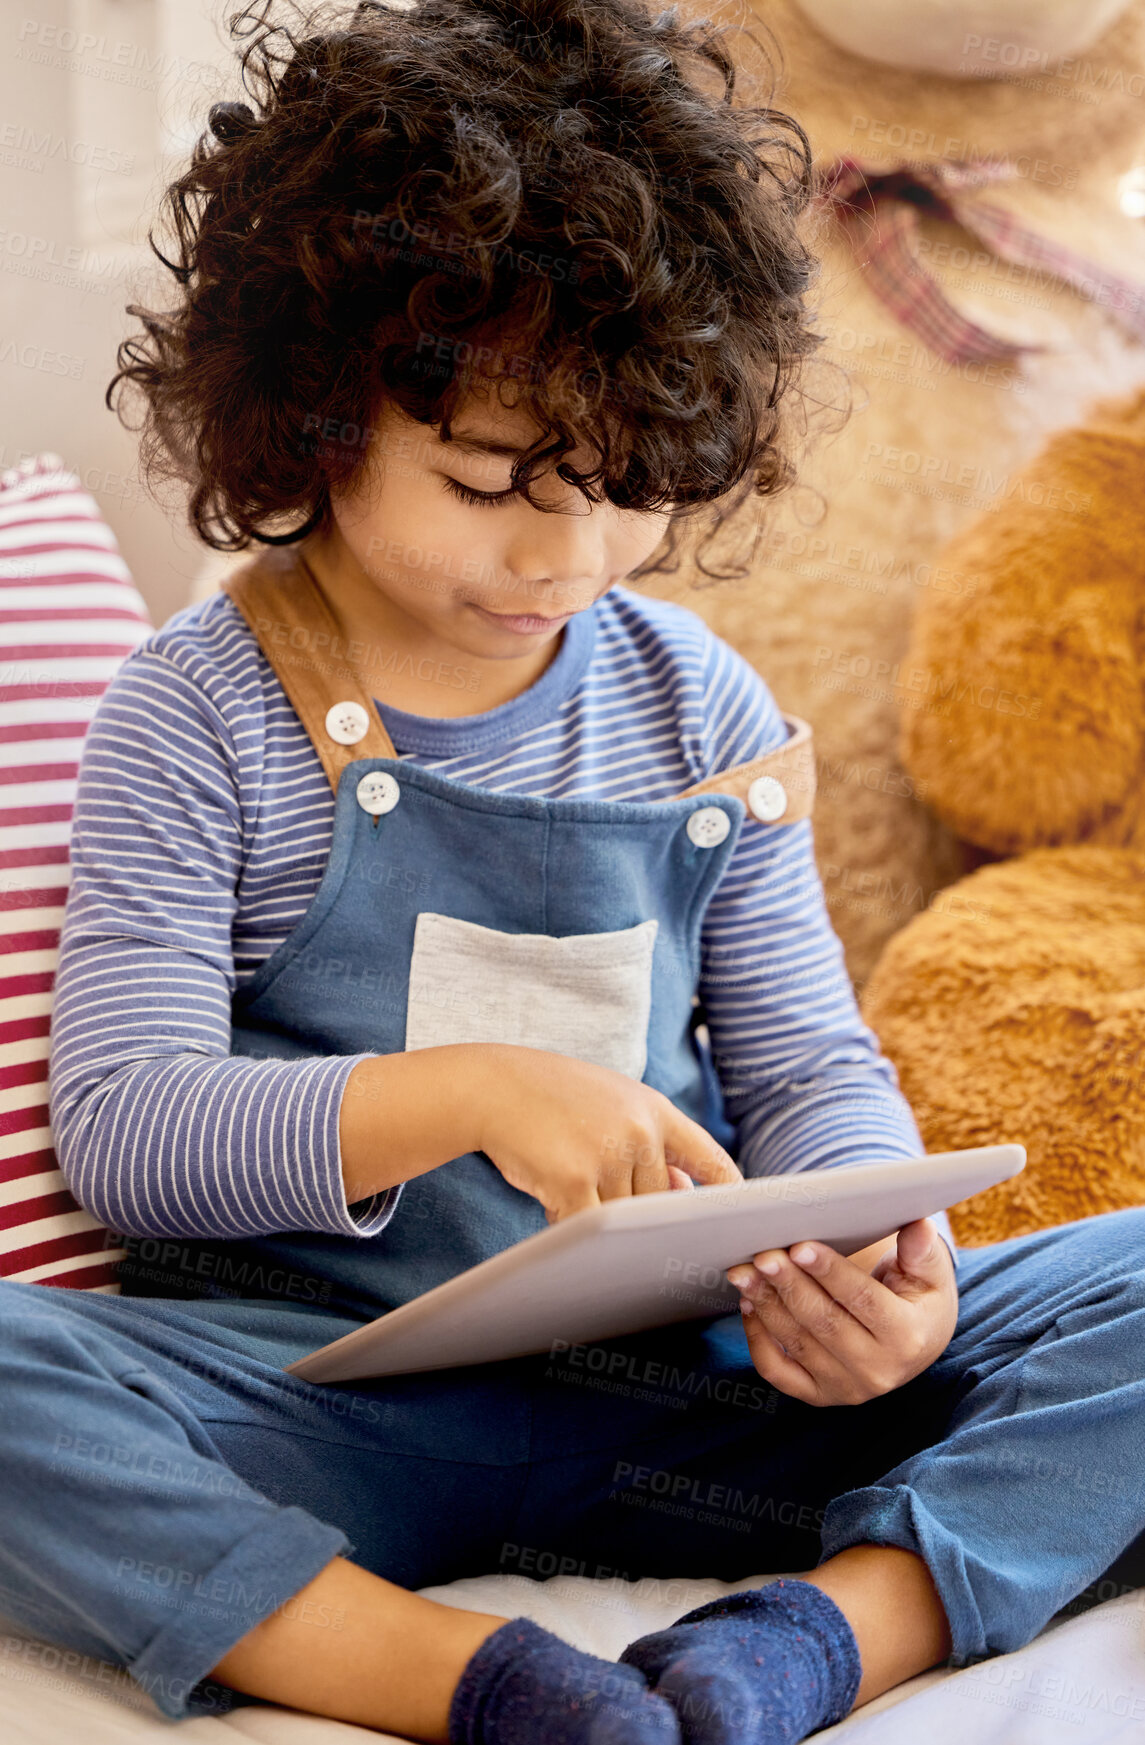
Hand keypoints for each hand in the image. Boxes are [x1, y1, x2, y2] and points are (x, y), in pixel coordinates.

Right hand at [469, 1043, 741, 1221]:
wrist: (494, 1085)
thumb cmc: (555, 1099)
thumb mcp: (614, 1105)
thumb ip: (651, 1144)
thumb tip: (685, 1194)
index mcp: (657, 1111)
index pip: (713, 1161)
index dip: (730, 1198)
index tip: (739, 1225)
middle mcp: (640, 1131)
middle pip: (659, 1206)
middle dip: (632, 1214)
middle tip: (596, 1193)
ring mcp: (608, 1154)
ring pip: (622, 1220)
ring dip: (595, 1216)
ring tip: (564, 1178)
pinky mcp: (573, 1178)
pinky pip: (589, 1228)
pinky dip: (573, 1228)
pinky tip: (553, 1203)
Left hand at [727, 1218, 957, 1405]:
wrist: (916, 1343)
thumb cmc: (919, 1296)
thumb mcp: (931, 1273)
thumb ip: (923, 1250)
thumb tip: (919, 1226)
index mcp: (908, 1337)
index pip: (863, 1300)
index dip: (830, 1272)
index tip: (800, 1246)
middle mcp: (878, 1370)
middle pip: (824, 1323)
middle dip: (789, 1286)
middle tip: (762, 1256)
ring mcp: (846, 1388)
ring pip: (797, 1344)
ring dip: (765, 1305)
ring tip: (744, 1272)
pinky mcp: (819, 1395)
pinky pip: (778, 1372)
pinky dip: (757, 1339)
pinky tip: (748, 1304)